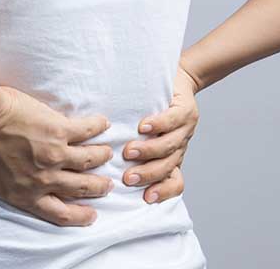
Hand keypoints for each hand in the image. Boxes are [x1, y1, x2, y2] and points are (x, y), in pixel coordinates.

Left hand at [0, 85, 113, 248]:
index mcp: (23, 194)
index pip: (59, 213)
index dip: (79, 216)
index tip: (91, 215)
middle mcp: (44, 177)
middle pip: (81, 188)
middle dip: (97, 188)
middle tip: (107, 184)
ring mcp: (54, 153)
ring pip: (89, 160)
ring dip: (100, 157)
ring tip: (107, 153)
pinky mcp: (58, 128)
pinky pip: (86, 130)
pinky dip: (97, 127)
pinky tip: (103, 123)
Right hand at [122, 63, 199, 202]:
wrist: (180, 81)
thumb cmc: (155, 111)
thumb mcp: (147, 137)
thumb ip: (129, 154)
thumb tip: (95, 171)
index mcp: (172, 158)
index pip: (176, 182)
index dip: (164, 192)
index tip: (146, 198)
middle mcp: (180, 147)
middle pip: (168, 167)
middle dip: (148, 175)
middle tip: (127, 178)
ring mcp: (185, 130)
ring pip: (169, 146)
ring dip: (149, 151)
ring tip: (129, 152)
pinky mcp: (185, 110)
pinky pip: (172, 120)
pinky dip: (158, 125)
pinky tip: (143, 126)